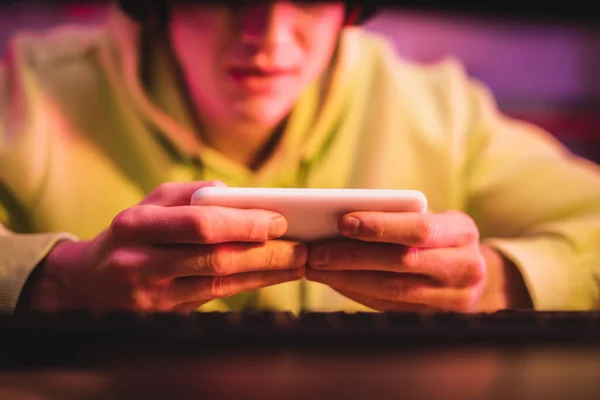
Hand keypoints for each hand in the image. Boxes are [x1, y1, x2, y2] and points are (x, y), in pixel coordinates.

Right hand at [24, 181, 305, 311]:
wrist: (88, 284)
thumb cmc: (130, 233)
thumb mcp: (150, 203)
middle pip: (216, 259)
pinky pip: (216, 298)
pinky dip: (249, 286)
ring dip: (266, 274)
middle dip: (265, 254)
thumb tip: (237, 194)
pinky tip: (274, 276)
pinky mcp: (166, 314)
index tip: (279, 221)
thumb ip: (190, 194)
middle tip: (302, 247)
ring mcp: (152, 295)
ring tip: (299, 262)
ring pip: (220, 284)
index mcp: (136, 226)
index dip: (243, 224)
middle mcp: (141, 263)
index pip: (199, 225)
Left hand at [306, 211, 518, 311]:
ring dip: (348, 278)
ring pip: (393, 289)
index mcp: (462, 232)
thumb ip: (399, 218)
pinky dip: (358, 292)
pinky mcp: (434, 317)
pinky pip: (389, 305)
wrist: (471, 273)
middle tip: (318, 251)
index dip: (380, 226)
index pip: (419, 228)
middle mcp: (464, 267)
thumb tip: (342, 221)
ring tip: (317, 267)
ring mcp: (453, 298)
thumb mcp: (431, 219)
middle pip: (402, 262)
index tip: (343, 221)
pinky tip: (334, 281)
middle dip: (354, 256)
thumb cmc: (438, 236)